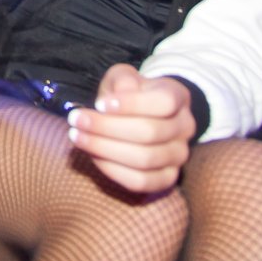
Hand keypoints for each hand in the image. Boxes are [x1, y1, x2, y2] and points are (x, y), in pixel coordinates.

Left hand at [66, 64, 195, 193]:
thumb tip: (122, 92)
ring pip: (144, 159)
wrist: (141, 117)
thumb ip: (123, 80)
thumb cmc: (128, 94)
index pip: (164, 102)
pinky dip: (113, 170)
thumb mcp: (123, 78)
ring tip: (77, 137)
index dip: (130, 104)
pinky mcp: (166, 178)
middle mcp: (185, 127)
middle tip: (76, 120)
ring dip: (105, 149)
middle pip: (149, 133)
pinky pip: (141, 182)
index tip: (99, 104)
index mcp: (178, 96)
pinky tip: (93, 156)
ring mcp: (179, 156)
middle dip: (106, 128)